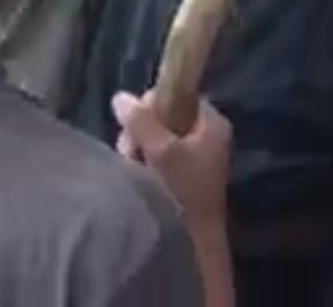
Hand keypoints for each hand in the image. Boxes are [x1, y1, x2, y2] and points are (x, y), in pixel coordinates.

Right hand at [113, 91, 232, 229]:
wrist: (195, 238)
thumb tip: (121, 97)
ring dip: (139, 150)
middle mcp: (207, 135)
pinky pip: (158, 158)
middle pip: (164, 118)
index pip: (179, 95)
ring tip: (133, 166)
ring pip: (156, 140)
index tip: (134, 122)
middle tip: (131, 150)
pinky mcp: (184, 176)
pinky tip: (136, 177)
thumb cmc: (183, 189)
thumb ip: (142, 121)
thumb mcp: (161, 150)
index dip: (153, 104)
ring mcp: (196, 157)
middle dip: (141, 132)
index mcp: (211, 123)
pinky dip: (144, 165)